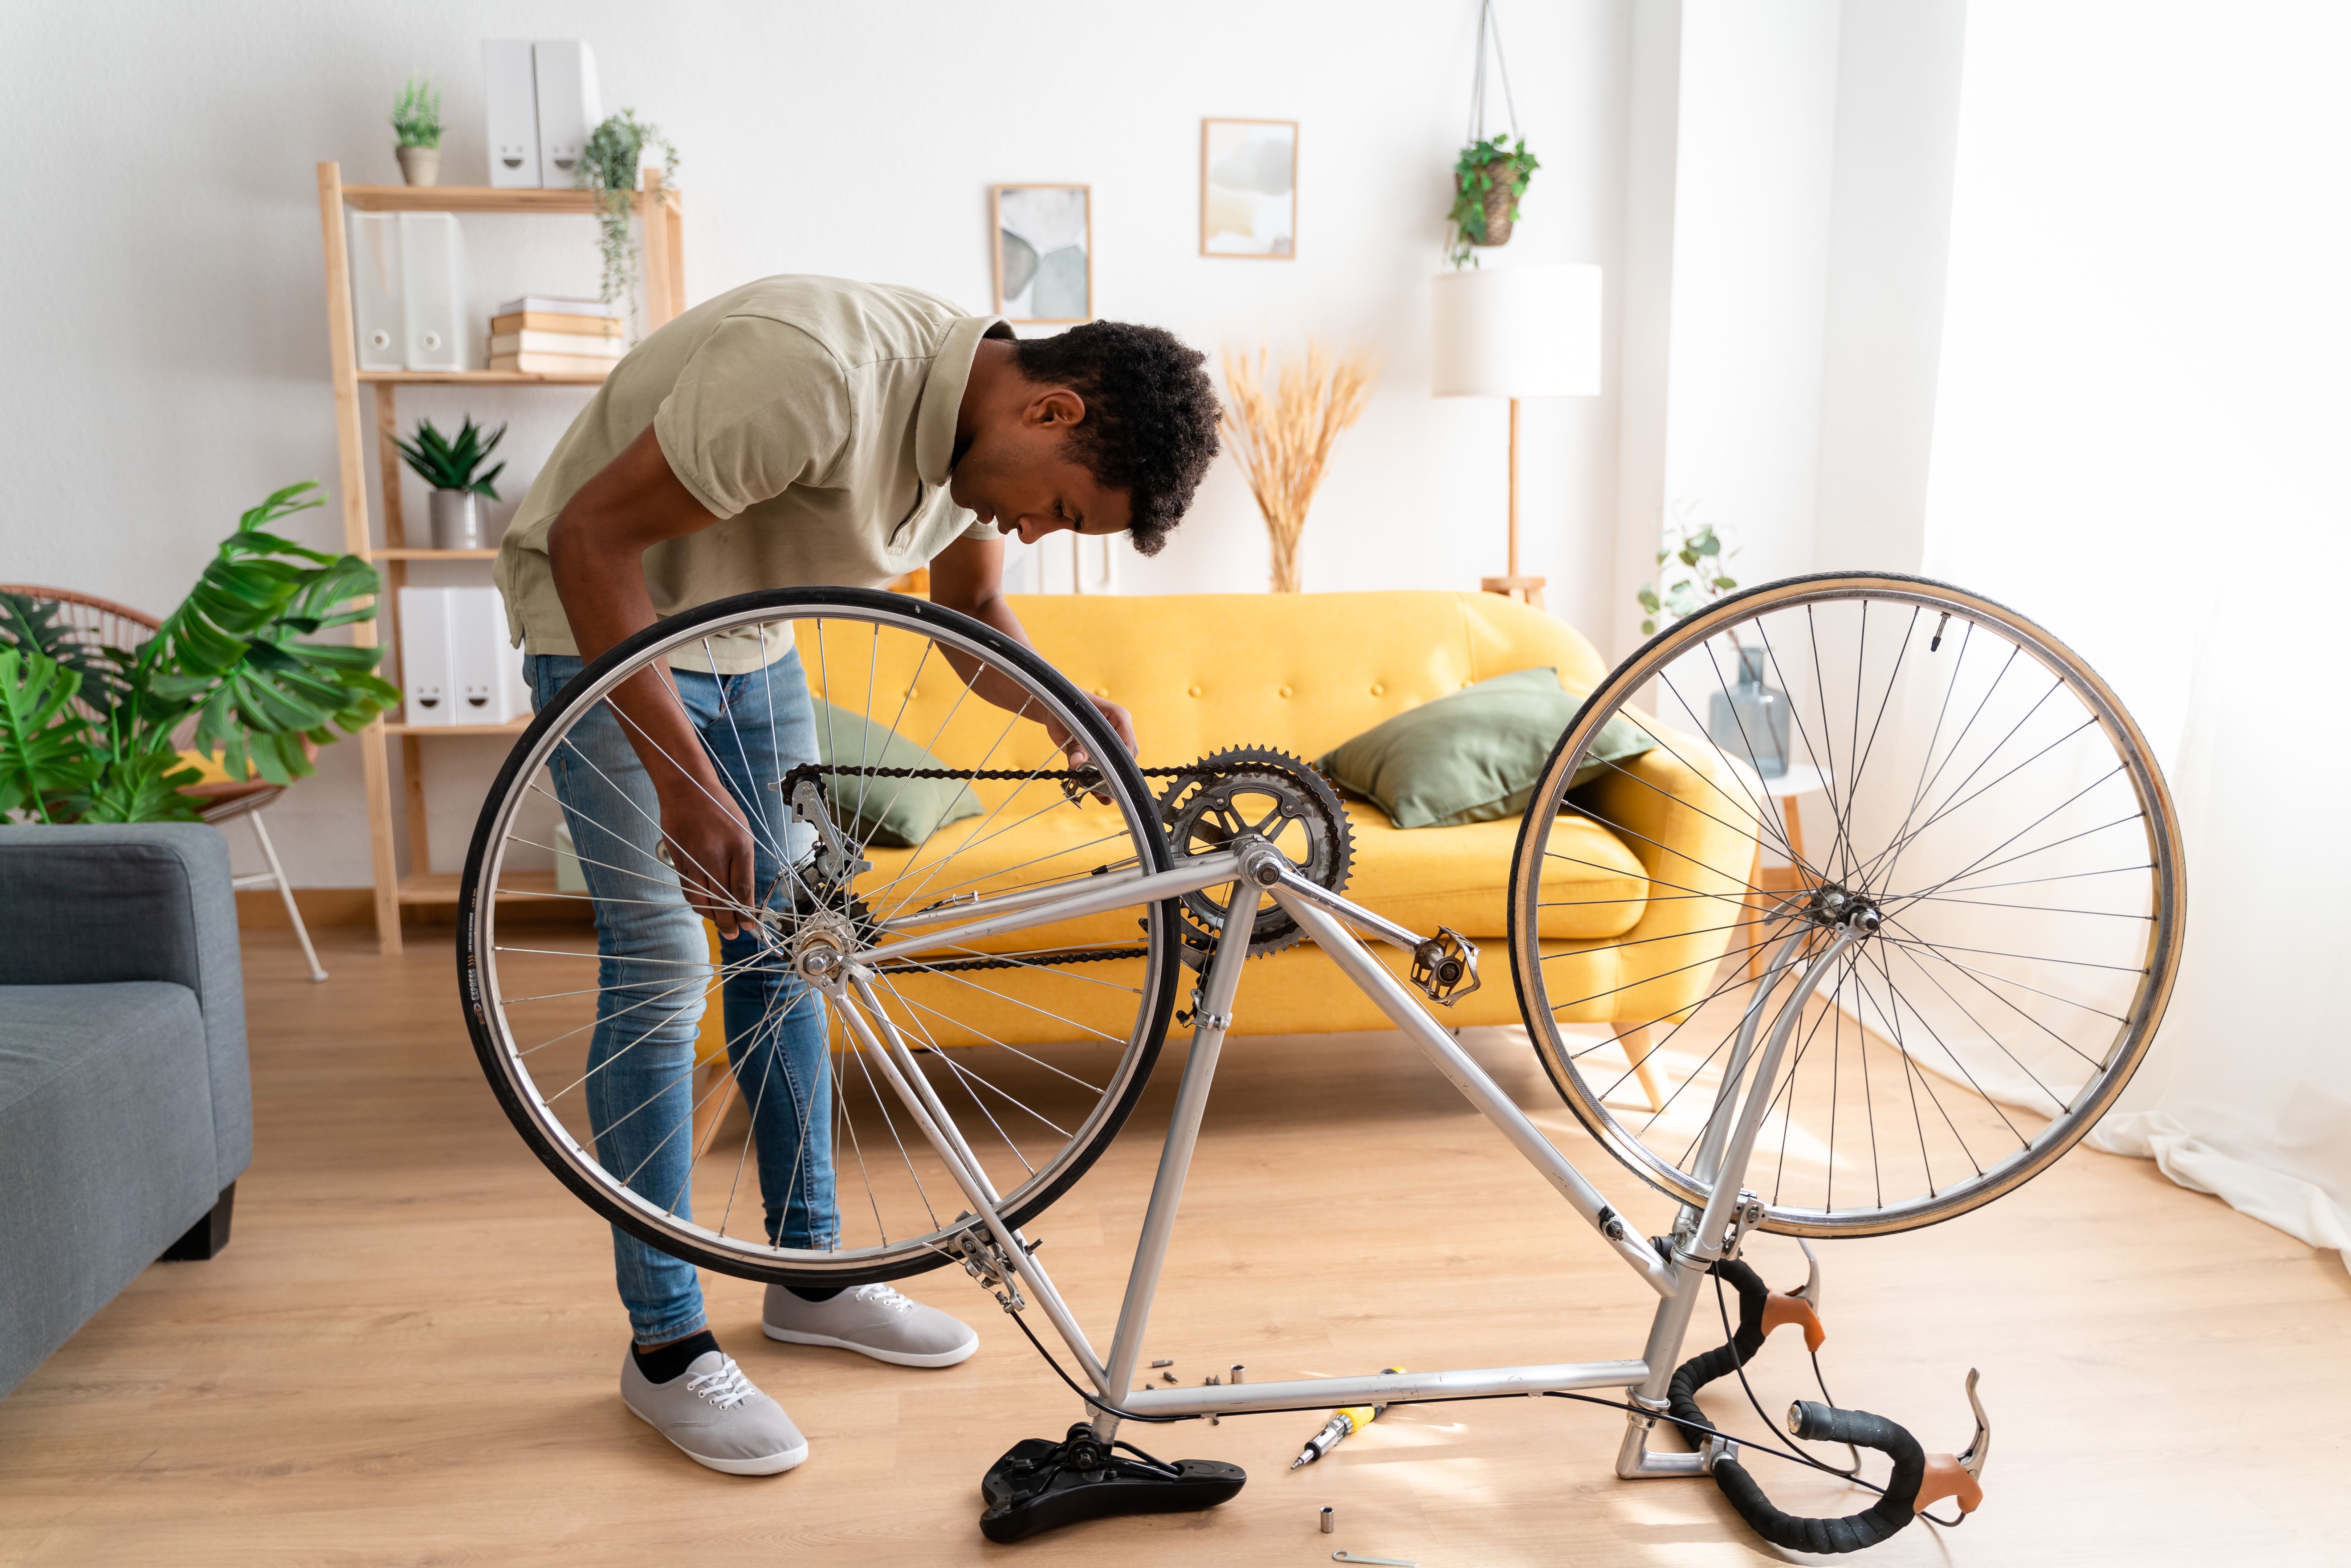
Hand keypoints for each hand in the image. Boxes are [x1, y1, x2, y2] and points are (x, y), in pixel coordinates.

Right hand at [658, 785, 756, 937]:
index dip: (746, 911)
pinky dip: (696, 901)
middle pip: (722, 899)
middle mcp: (716, 854)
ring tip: (719, 922)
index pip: (743, 888)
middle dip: (729, 922)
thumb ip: (744, 862)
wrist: (687, 789)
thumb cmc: (719, 808)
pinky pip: (687, 888)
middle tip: (733, 934)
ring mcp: (694, 858)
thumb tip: (744, 893)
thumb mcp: (742, 831)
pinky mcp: (678, 859)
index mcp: (739, 845)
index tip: (750, 925)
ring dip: (711, 916)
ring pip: (701, 898)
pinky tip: (704, 906)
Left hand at [1047, 695, 1136, 799]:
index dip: (1121, 761)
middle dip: (1115, 774)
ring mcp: (1109, 743)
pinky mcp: (1099, 753)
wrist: (1053, 707)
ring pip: (1115, 766)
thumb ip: (1075, 744)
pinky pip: (1103, 770)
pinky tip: (1099, 796)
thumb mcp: (1068, 723)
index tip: (1112, 776)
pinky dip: (1099, 781)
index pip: (1127, 744)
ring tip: (1104, 798)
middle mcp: (1118, 731)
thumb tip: (1077, 763)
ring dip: (1108, 781)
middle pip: (1124, 757)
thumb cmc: (1064, 706)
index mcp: (1118, 718)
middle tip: (1105, 789)